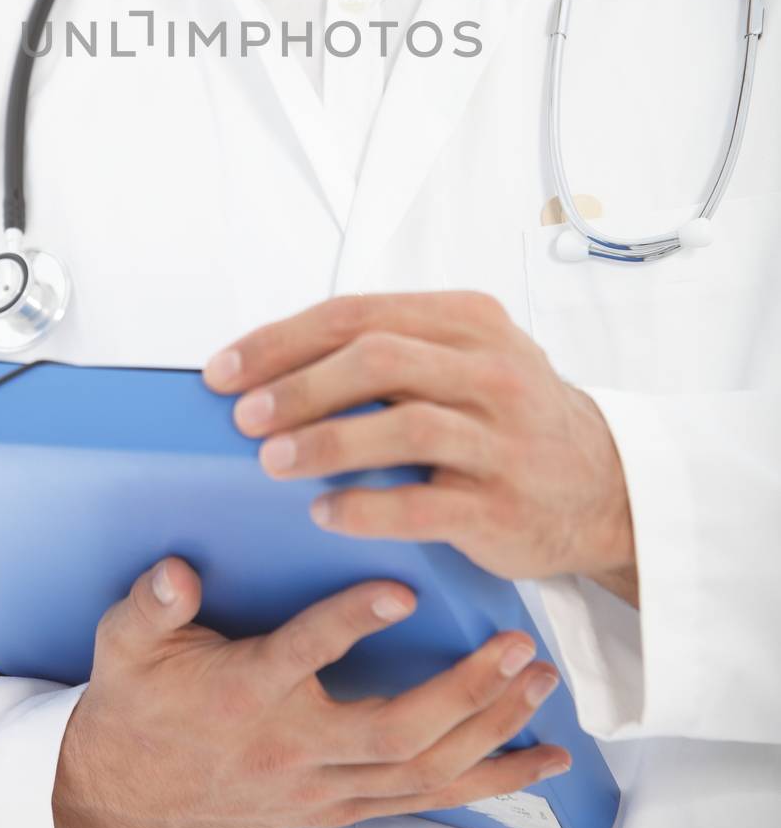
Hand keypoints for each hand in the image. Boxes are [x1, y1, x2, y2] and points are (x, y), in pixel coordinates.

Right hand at [52, 555, 570, 827]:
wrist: (123, 801)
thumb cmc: (135, 707)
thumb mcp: (126, 644)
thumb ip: (152, 603)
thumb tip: (176, 572)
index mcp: (246, 694)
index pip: (303, 656)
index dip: (352, 623)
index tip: (402, 590)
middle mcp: (294, 749)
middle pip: (396, 733)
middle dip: (467, 691)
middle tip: (518, 644)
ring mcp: (323, 789)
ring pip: (423, 774)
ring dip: (491, 732)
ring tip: (541, 686)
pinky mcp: (340, 808)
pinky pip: (426, 802)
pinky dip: (489, 783)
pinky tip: (538, 761)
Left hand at [203, 290, 637, 598]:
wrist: (603, 486)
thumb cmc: (507, 416)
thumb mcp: (465, 357)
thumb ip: (390, 346)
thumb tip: (271, 361)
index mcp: (468, 319)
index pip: (357, 314)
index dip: (281, 340)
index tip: (224, 370)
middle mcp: (491, 369)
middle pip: (377, 358)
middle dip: (297, 386)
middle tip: (244, 417)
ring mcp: (503, 438)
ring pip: (402, 425)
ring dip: (325, 441)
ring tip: (271, 462)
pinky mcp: (505, 505)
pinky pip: (425, 504)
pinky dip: (366, 507)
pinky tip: (325, 512)